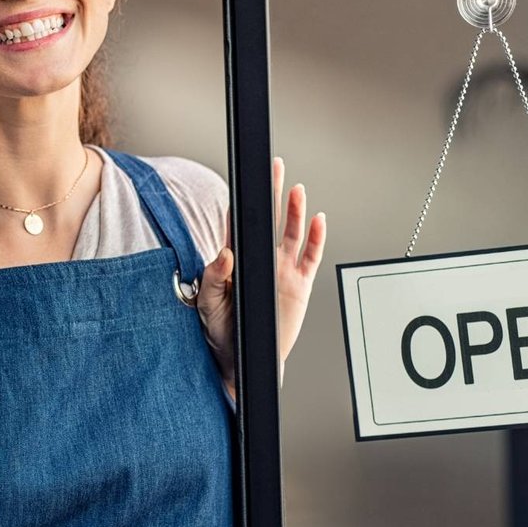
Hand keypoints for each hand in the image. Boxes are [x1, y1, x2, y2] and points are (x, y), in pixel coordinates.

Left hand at [196, 157, 327, 396]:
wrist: (242, 359)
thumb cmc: (221, 331)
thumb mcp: (209, 304)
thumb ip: (215, 278)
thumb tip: (225, 253)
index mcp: (236, 260)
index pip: (240, 223)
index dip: (244, 201)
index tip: (246, 177)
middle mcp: (261, 260)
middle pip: (268, 219)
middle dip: (272, 192)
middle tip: (275, 167)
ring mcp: (281, 271)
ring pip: (290, 233)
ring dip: (294, 211)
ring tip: (297, 189)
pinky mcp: (299, 285)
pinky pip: (310, 257)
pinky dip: (316, 238)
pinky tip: (317, 220)